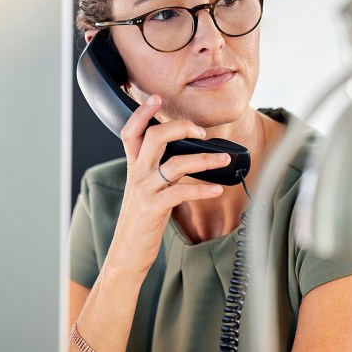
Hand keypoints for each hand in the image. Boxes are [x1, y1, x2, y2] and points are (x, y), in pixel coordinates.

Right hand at [106, 94, 230, 274]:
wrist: (127, 252)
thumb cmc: (141, 219)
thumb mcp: (143, 188)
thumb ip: (156, 169)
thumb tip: (187, 153)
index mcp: (133, 167)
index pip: (130, 132)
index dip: (141, 113)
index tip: (156, 98)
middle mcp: (136, 174)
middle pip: (154, 137)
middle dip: (180, 127)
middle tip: (202, 132)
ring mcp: (144, 190)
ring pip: (175, 163)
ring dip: (204, 159)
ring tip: (224, 159)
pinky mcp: (153, 208)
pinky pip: (182, 192)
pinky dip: (203, 189)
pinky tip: (218, 190)